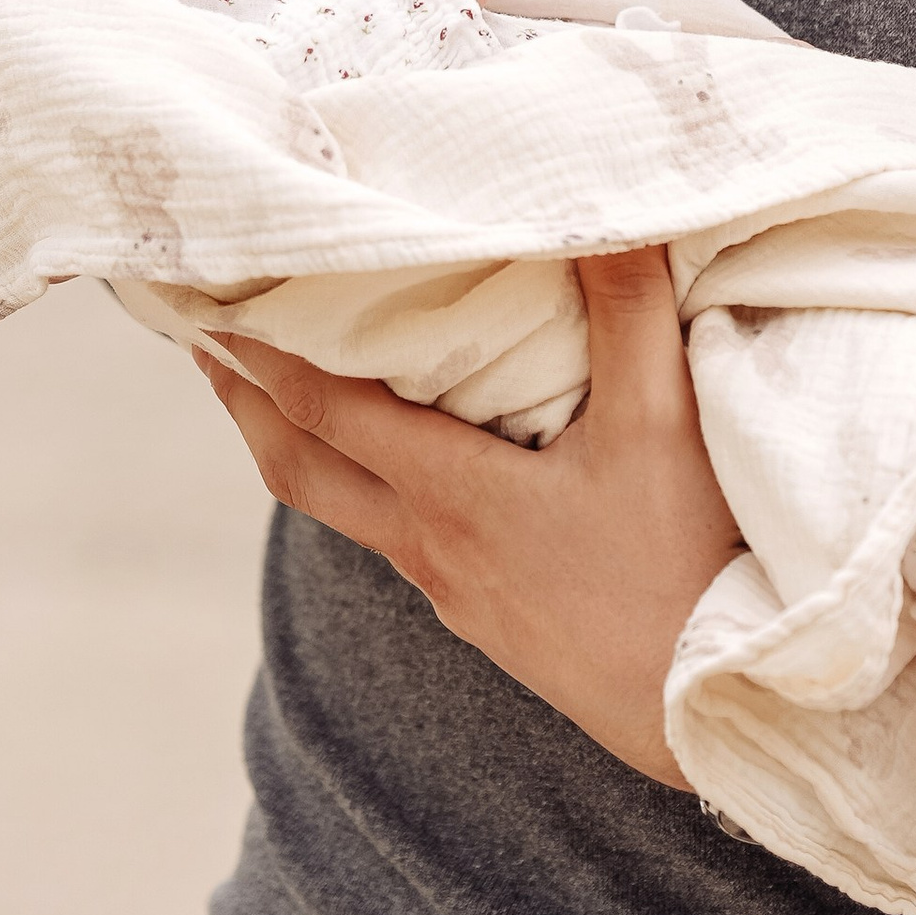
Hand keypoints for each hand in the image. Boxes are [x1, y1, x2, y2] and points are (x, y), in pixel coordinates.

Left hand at [199, 247, 738, 785]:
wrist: (710, 707)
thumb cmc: (684, 566)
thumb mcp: (660, 422)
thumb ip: (629, 309)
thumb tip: (607, 208)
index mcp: (451, 492)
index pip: (324, 410)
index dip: (262, 354)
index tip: (214, 303)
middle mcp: (431, 546)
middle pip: (300, 472)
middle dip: (246, 405)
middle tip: (205, 346)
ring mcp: (455, 593)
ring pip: (345, 512)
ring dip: (300, 450)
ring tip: (279, 400)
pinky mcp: (488, 622)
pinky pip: (399, 545)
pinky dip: (366, 492)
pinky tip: (401, 477)